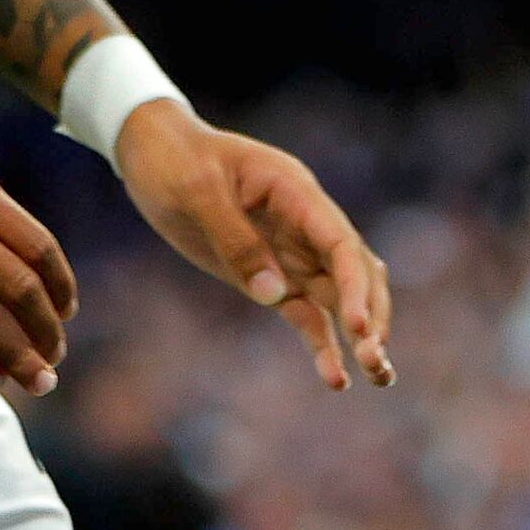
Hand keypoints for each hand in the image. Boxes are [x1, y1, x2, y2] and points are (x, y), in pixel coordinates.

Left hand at [118, 105, 394, 390]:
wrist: (150, 150)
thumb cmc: (173, 159)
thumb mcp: (196, 191)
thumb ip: (235, 240)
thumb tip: (273, 296)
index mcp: (296, 193)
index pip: (342, 244)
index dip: (356, 287)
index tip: (360, 327)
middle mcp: (306, 225)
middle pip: (356, 275)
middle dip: (371, 317)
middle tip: (375, 361)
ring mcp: (292, 253)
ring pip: (341, 299)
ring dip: (363, 336)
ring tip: (380, 378)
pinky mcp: (272, 278)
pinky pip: (307, 315)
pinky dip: (323, 344)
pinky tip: (337, 380)